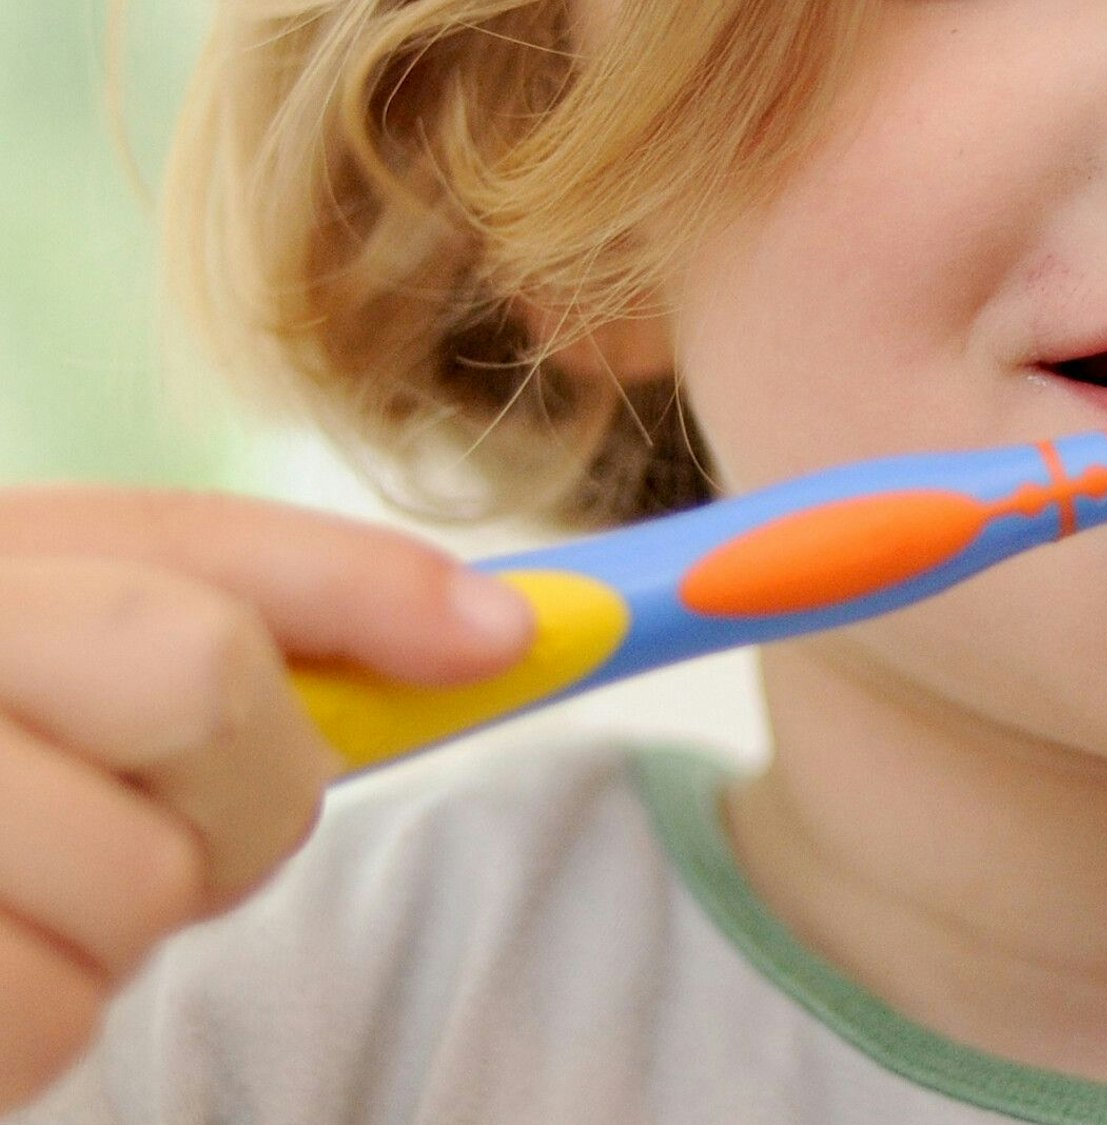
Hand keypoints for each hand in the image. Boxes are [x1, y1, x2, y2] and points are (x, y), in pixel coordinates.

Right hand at [0, 486, 530, 1109]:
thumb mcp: (63, 608)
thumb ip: (274, 597)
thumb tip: (501, 631)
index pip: (199, 571)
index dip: (362, 601)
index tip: (507, 641)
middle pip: (203, 690)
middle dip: (230, 778)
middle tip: (126, 795)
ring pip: (140, 886)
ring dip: (113, 912)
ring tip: (1, 880)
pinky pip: (44, 1017)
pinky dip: (27, 1013)